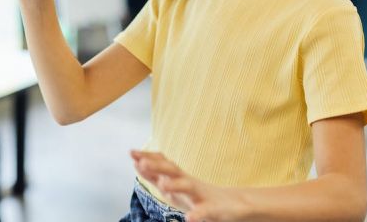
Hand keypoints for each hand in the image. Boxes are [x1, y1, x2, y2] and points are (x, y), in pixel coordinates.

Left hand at [131, 150, 246, 221]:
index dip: (147, 159)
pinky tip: (189, 219)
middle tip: (142, 162)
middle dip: (157, 167)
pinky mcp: (214, 210)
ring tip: (163, 185)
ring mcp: (202, 196)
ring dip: (176, 185)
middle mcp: (189, 183)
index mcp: (180, 179)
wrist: (234, 205)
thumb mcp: (176, 186)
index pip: (162, 165)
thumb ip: (158, 176)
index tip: (131, 152)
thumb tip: (137, 162)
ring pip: (188, 186)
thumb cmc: (200, 196)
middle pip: (173, 171)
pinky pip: (206, 211)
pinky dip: (198, 214)